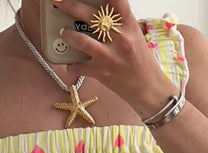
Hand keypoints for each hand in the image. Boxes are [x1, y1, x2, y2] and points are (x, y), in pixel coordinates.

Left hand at [54, 0, 178, 115]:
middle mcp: (119, 38)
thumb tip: (97, 16)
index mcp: (129, 25)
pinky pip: (78, 66)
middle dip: (71, 6)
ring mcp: (109, 56)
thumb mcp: (133, 36)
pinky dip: (72, 65)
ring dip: (68, 35)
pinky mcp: (101, 73)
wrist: (147, 88)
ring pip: (81, 40)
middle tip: (59, 2)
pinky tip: (71, 64)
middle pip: (91, 16)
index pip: (116, 0)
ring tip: (63, 33)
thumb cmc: (140, 61)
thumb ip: (118, 24)